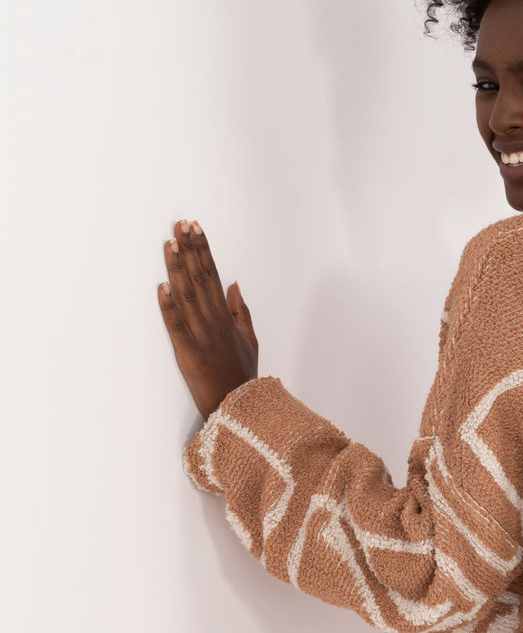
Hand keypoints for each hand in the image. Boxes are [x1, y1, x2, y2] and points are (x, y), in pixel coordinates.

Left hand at [158, 218, 258, 419]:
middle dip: (190, 249)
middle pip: (200, 278)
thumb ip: (240, 311)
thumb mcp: (250, 341)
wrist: (240, 408)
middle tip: (180, 224)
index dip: (203, 250)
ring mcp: (201, 336)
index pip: (213, 275)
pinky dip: (169, 306)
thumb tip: (233, 283)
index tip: (195, 228)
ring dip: (177, 268)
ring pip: (187, 296)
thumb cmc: (242, 376)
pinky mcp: (187, 353)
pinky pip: (176, 326)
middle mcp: (214, 322)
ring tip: (170, 243)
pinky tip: (162, 286)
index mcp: (226, 318)